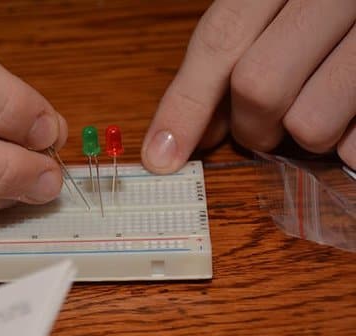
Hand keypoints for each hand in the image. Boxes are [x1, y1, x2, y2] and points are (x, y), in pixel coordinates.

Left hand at [141, 0, 355, 171]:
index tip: (162, 157)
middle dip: (252, 126)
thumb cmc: (329, 3)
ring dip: (308, 135)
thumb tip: (199, 125)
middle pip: (260, 86)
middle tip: (262, 130)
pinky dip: (351, 146)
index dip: (185, 105)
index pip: (220, 40)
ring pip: (313, 121)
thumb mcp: (286, 0)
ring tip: (324, 113)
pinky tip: (355, 121)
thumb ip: (242, 46)